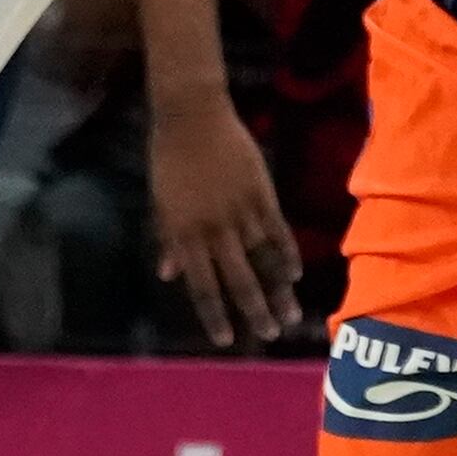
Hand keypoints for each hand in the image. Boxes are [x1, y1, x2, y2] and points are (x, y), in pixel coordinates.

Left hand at [147, 89, 300, 346]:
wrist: (191, 116)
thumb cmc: (169, 158)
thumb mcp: (161, 202)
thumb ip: (168, 240)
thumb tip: (168, 274)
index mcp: (184, 233)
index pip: (201, 284)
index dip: (213, 314)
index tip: (224, 339)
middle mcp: (213, 229)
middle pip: (238, 279)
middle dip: (253, 310)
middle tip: (268, 334)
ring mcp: (240, 212)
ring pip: (263, 261)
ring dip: (278, 291)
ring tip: (292, 315)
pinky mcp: (261, 194)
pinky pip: (277, 231)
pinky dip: (287, 254)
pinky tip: (295, 274)